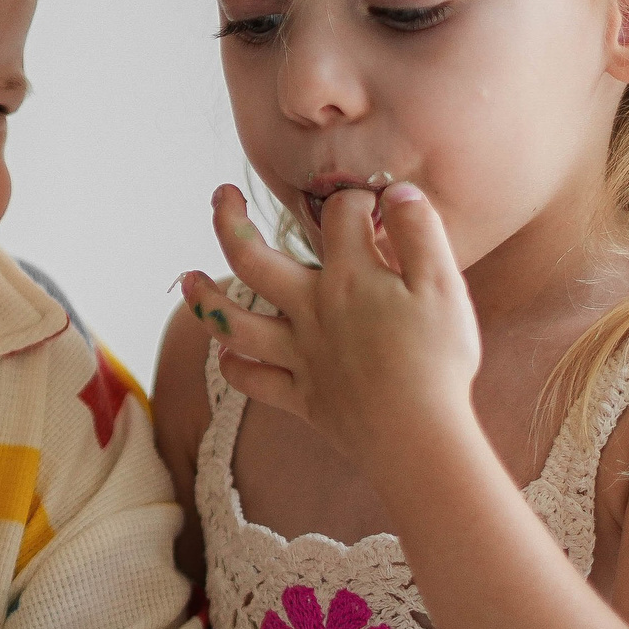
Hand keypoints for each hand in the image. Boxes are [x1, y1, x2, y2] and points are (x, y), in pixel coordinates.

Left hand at [179, 182, 481, 469]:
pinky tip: (226, 355)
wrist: (419, 436)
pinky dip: (236, 368)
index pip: (339, 215)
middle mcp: (311, 309)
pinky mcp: (301, 396)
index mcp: (348, 276)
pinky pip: (255, 381)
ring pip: (236, 322)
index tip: (371, 203)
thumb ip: (421, 232)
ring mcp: (300, 354)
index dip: (356, 200)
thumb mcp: (442, 285)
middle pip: (253, 259)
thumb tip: (395, 192)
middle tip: (220, 196)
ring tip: (186, 279)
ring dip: (206, 300)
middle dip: (230, 222)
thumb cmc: (437, 359)